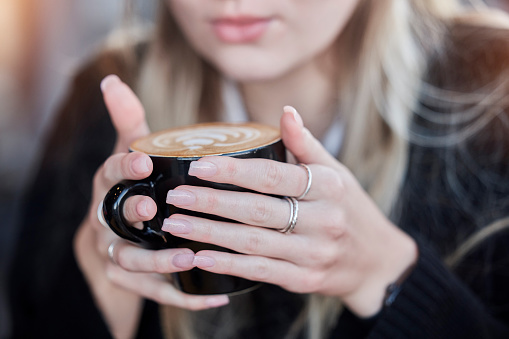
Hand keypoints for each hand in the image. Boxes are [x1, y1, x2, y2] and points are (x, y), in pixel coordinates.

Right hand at [74, 75, 228, 338]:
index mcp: (111, 187)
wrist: (111, 244)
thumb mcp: (127, 158)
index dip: (123, 166)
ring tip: (186, 258)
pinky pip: (155, 293)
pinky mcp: (131, 283)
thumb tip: (112, 80)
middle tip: (153, 208)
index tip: (142, 159)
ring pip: (129, 260)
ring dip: (156, 261)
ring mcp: (116, 254)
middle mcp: (108, 221)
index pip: (109, 173)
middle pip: (114, 218)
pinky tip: (216, 296)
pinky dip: (184, 296)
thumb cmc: (129, 192)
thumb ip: (127, 123)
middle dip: (132, 212)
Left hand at [161, 106, 417, 316]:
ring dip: (210, 234)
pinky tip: (200, 257)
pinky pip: (261, 271)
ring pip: (253, 242)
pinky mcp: (305, 280)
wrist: (377, 261)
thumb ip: (306, 144)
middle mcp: (323, 220)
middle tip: (175, 196)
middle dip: (211, 203)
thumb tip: (285, 111)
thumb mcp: (336, 173)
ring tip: (176, 224)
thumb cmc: (350, 209)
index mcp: (329, 187)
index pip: (274, 176)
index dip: (234, 170)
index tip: (199, 165)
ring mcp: (314, 253)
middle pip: (257, 210)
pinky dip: (228, 265)